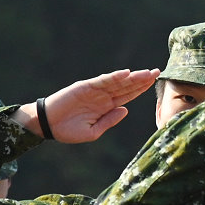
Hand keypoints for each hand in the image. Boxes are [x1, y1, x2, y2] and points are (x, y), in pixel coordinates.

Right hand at [16, 68, 160, 142]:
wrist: (47, 125)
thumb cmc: (68, 131)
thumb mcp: (93, 132)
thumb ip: (109, 121)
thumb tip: (125, 110)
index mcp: (107, 107)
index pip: (128, 95)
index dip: (141, 89)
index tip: (154, 82)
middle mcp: (103, 96)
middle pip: (127, 86)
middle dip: (142, 80)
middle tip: (158, 71)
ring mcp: (94, 91)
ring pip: (118, 82)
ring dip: (132, 77)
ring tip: (147, 72)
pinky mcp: (84, 87)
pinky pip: (102, 81)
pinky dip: (114, 77)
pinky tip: (126, 73)